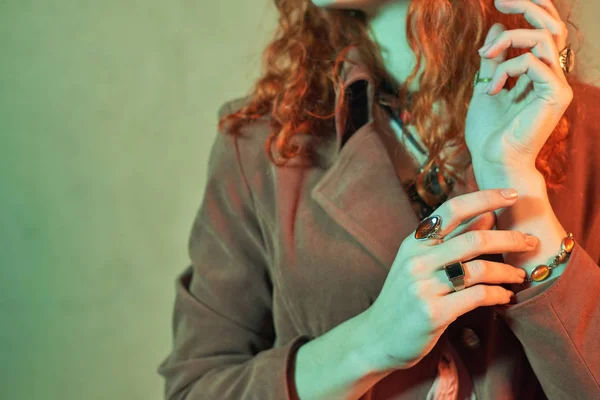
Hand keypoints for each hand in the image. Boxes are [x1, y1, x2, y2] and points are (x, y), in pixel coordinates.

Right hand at [360, 189, 537, 371]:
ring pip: (480, 270)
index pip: (452, 209)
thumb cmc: (404, 297)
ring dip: (508, 273)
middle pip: (474, 239)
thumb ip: (452, 239)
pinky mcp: (433, 313)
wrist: (377, 336)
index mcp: (414, 242)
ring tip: (519, 276)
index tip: (512, 194)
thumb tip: (487, 215)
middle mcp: (417, 260)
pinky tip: (505, 297)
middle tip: (531, 242)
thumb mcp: (419, 262)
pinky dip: (498, 295)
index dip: (485, 198)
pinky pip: (477, 297)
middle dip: (510, 239)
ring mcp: (424, 286)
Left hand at [465, 0, 572, 186]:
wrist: (492, 159)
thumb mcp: (485, 84)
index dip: (528, 8)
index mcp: (538, 71)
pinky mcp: (554, 95)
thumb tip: (496, 27)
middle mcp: (552, 74)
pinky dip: (507, 67)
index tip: (498, 1)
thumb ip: (493, 58)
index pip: (544, 29)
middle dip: (528, 6)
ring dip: (510, 38)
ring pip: (546, 38)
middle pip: (553, 25)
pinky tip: (493, 88)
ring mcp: (556, 84)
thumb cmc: (489, 130)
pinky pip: (533, 63)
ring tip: (485, 53)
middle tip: (500, 0)